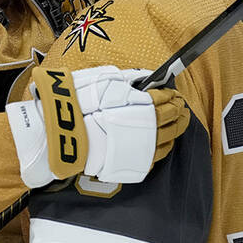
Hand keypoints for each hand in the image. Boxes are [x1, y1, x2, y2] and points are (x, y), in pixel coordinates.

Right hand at [5, 65, 189, 188]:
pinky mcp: (133, 164)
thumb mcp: (106, 81)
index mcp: (143, 105)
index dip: (172, 96)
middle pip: (172, 119)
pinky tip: (165, 142)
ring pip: (168, 139)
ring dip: (176, 129)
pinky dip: (165, 147)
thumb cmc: (81, 102)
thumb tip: (147, 78)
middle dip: (179, 112)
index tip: (173, 93)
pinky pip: (156, 156)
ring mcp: (141, 148)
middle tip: (181, 107)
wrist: (61, 133)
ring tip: (178, 123)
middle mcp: (147, 127)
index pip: (166, 100)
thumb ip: (130, 79)